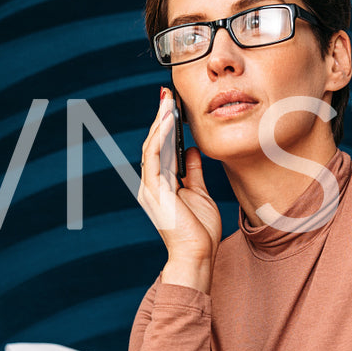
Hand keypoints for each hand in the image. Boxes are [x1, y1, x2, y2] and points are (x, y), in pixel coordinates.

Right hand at [137, 88, 220, 289]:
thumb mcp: (200, 195)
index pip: (161, 149)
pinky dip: (159, 137)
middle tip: (166, 95)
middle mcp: (151, 184)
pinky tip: (168, 121)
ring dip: (159, 123)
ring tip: (167, 102)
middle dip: (159, 118)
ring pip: (151, 146)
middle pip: (153, 144)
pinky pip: (153, 157)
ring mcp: (150, 187)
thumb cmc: (200, 232)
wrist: (197, 256)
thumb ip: (194, 173)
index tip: (172, 106)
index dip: (165, 127)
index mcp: (161, 185)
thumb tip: (193, 151)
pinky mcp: (154, 190)